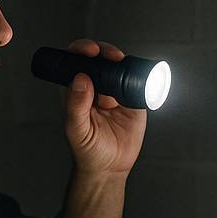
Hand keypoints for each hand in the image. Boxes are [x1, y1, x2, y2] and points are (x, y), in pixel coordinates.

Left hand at [62, 38, 146, 175]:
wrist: (110, 167)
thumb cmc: (88, 150)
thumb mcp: (77, 129)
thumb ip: (76, 105)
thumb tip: (80, 79)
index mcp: (77, 90)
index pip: (76, 61)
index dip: (81, 50)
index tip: (89, 50)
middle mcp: (96, 87)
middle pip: (99, 59)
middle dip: (105, 51)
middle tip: (111, 56)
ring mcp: (115, 92)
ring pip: (118, 67)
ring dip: (121, 63)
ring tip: (122, 69)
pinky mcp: (133, 100)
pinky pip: (137, 82)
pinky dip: (140, 76)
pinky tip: (138, 79)